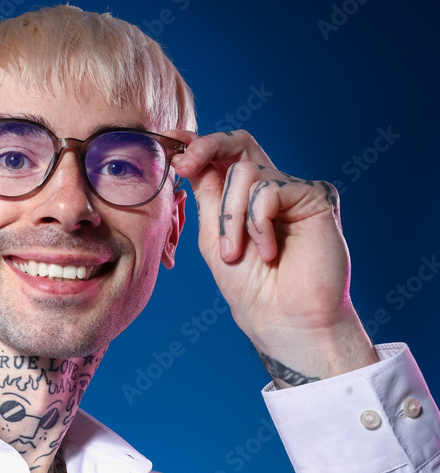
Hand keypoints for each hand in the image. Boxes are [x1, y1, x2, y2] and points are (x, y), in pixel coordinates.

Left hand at [169, 129, 377, 386]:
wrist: (283, 318)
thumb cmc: (249, 286)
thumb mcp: (213, 237)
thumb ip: (207, 197)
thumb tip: (189, 156)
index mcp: (242, 197)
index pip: (222, 157)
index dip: (196, 144)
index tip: (170, 140)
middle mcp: (270, 187)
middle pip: (239, 143)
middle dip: (206, 147)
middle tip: (184, 164)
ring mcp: (293, 191)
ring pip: (245, 173)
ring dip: (230, 218)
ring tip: (236, 254)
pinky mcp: (316, 197)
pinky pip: (269, 191)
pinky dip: (257, 224)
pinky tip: (268, 252)